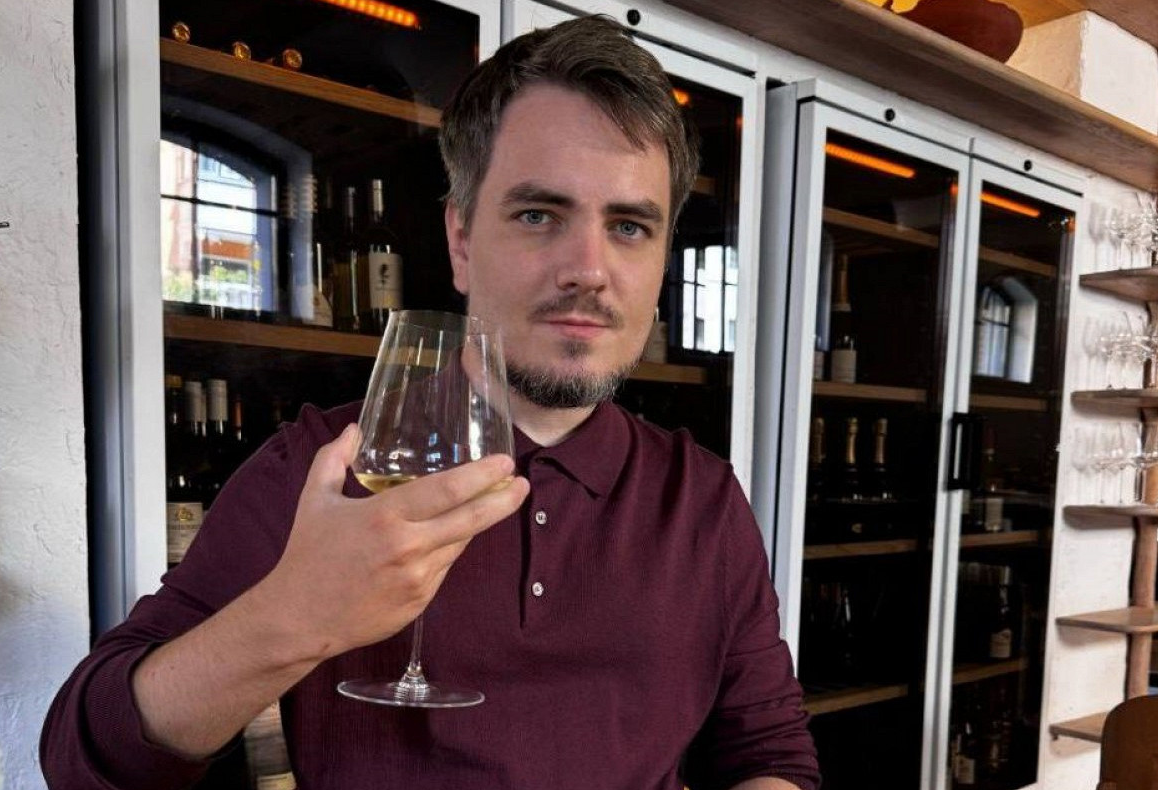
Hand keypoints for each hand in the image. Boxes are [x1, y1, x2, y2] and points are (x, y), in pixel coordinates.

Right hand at [255, 423, 529, 663]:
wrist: (300, 618)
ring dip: (476, 523)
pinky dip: (449, 549)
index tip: (505, 463)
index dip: (481, 476)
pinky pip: (444, 567)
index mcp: (386, 516)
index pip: (447, 491)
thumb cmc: (308, 554)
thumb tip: (354, 429)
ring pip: (460, 543)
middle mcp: (409, 547)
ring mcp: (418, 578)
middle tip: (521, 484)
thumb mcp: (315, 498)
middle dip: (503, 500)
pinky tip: (448, 536)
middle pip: (470, 519)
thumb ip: (334, 458)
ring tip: (493, 502)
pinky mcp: (420, 601)